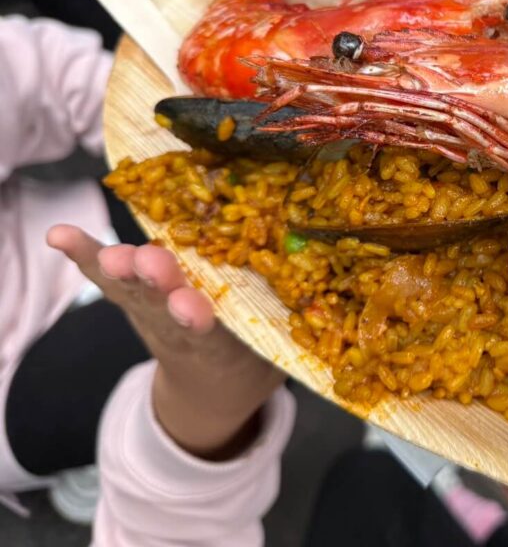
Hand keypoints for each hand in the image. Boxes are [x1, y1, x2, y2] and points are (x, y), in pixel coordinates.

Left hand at [47, 226, 284, 460]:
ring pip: (133, 291)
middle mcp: (178, 329)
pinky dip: (84, 255)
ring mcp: (151, 312)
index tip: (193, 310)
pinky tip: (61, 235)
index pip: (207, 335)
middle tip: (150, 264)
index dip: (198, 320)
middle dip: (156, 284)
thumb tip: (326, 282)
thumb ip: (293, 326)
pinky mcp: (133, 298)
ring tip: (110, 253)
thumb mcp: (276, 354)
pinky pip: (106, 277)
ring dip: (120, 270)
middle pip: (163, 307)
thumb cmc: (252, 362)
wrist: (209, 391)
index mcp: (219, 350)